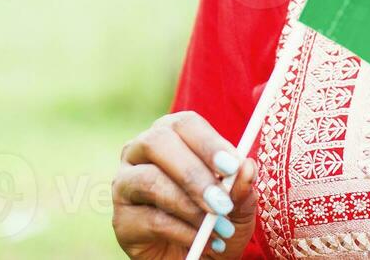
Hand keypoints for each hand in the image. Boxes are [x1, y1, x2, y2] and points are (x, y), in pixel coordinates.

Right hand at [112, 111, 258, 258]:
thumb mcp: (237, 205)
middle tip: (222, 201)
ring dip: (189, 205)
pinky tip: (203, 242)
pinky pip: (150, 219)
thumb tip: (247, 166)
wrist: (197, 259)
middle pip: (158, 143)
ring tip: (218, 227)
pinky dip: (183, 232)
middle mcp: (140, 152)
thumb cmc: (216, 221)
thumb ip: (241, 186)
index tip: (232, 166)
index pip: (184, 124)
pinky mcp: (122, 220)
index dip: (208, 142)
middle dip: (193, 172)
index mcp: (171, 135)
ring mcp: (125, 184)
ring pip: (150, 180)